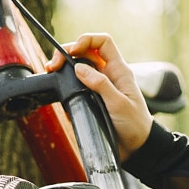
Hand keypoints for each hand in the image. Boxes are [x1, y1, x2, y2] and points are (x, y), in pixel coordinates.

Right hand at [58, 32, 153, 160]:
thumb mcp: (119, 104)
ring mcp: (99, 87)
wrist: (137, 148)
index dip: (86, 40)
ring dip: (64, 68)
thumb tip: (79, 68)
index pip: (103, 42)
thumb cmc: (135, 125)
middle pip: (85, 52)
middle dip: (68, 53)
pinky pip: (76, 87)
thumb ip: (100, 85)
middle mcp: (108, 75)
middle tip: (54, 65)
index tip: (72, 51)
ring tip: (52, 72)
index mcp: (118, 70)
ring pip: (79, 68)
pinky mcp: (91, 100)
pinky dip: (66, 85)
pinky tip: (60, 90)